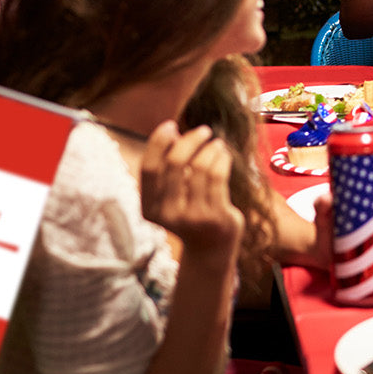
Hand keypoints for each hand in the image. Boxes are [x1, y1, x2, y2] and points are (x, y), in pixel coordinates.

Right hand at [140, 121, 243, 263]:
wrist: (211, 248)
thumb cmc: (191, 211)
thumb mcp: (172, 195)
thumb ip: (168, 169)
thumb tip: (172, 132)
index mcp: (150, 208)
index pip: (149, 169)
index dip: (158, 143)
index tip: (170, 125)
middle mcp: (168, 214)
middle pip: (175, 163)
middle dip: (190, 140)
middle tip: (203, 130)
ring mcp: (192, 217)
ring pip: (201, 167)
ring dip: (211, 148)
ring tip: (217, 144)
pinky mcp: (215, 216)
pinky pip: (218, 176)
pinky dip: (222, 159)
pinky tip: (224, 155)